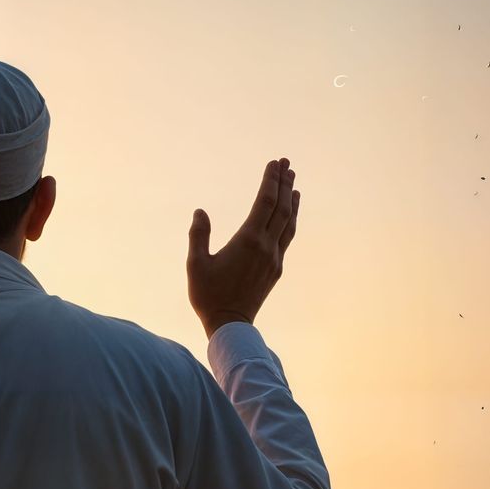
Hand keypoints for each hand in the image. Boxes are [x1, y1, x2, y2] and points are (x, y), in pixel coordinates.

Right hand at [187, 156, 298, 336]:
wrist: (230, 325)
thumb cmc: (209, 296)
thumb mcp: (196, 265)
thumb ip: (199, 236)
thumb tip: (200, 212)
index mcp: (248, 241)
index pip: (265, 203)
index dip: (270, 181)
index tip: (274, 163)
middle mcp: (266, 246)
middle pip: (281, 208)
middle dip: (284, 183)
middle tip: (287, 163)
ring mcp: (274, 257)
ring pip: (289, 222)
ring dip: (291, 200)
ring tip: (293, 182)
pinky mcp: (276, 268)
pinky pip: (288, 237)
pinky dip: (291, 219)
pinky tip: (290, 212)